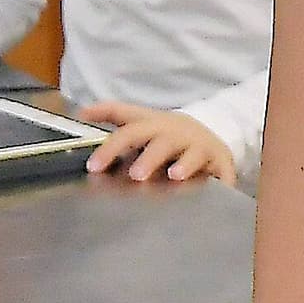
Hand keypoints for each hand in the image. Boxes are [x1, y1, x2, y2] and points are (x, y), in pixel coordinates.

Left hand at [80, 102, 236, 184]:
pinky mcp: (219, 162)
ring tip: (174, 176)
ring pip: (192, 155)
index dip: (111, 146)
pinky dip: (216, 180)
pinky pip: (219, 172)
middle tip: (135, 174)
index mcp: (154, 124)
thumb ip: (113, 114)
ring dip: (184, 164)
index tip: (94, 165)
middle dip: (149, 157)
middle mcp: (176, 133)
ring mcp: (199, 147)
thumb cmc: (167, 134)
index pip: (129, 129)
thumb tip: (83, 112)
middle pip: (162, 141)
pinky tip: (210, 190)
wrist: (208, 136)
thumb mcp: (141, 121)